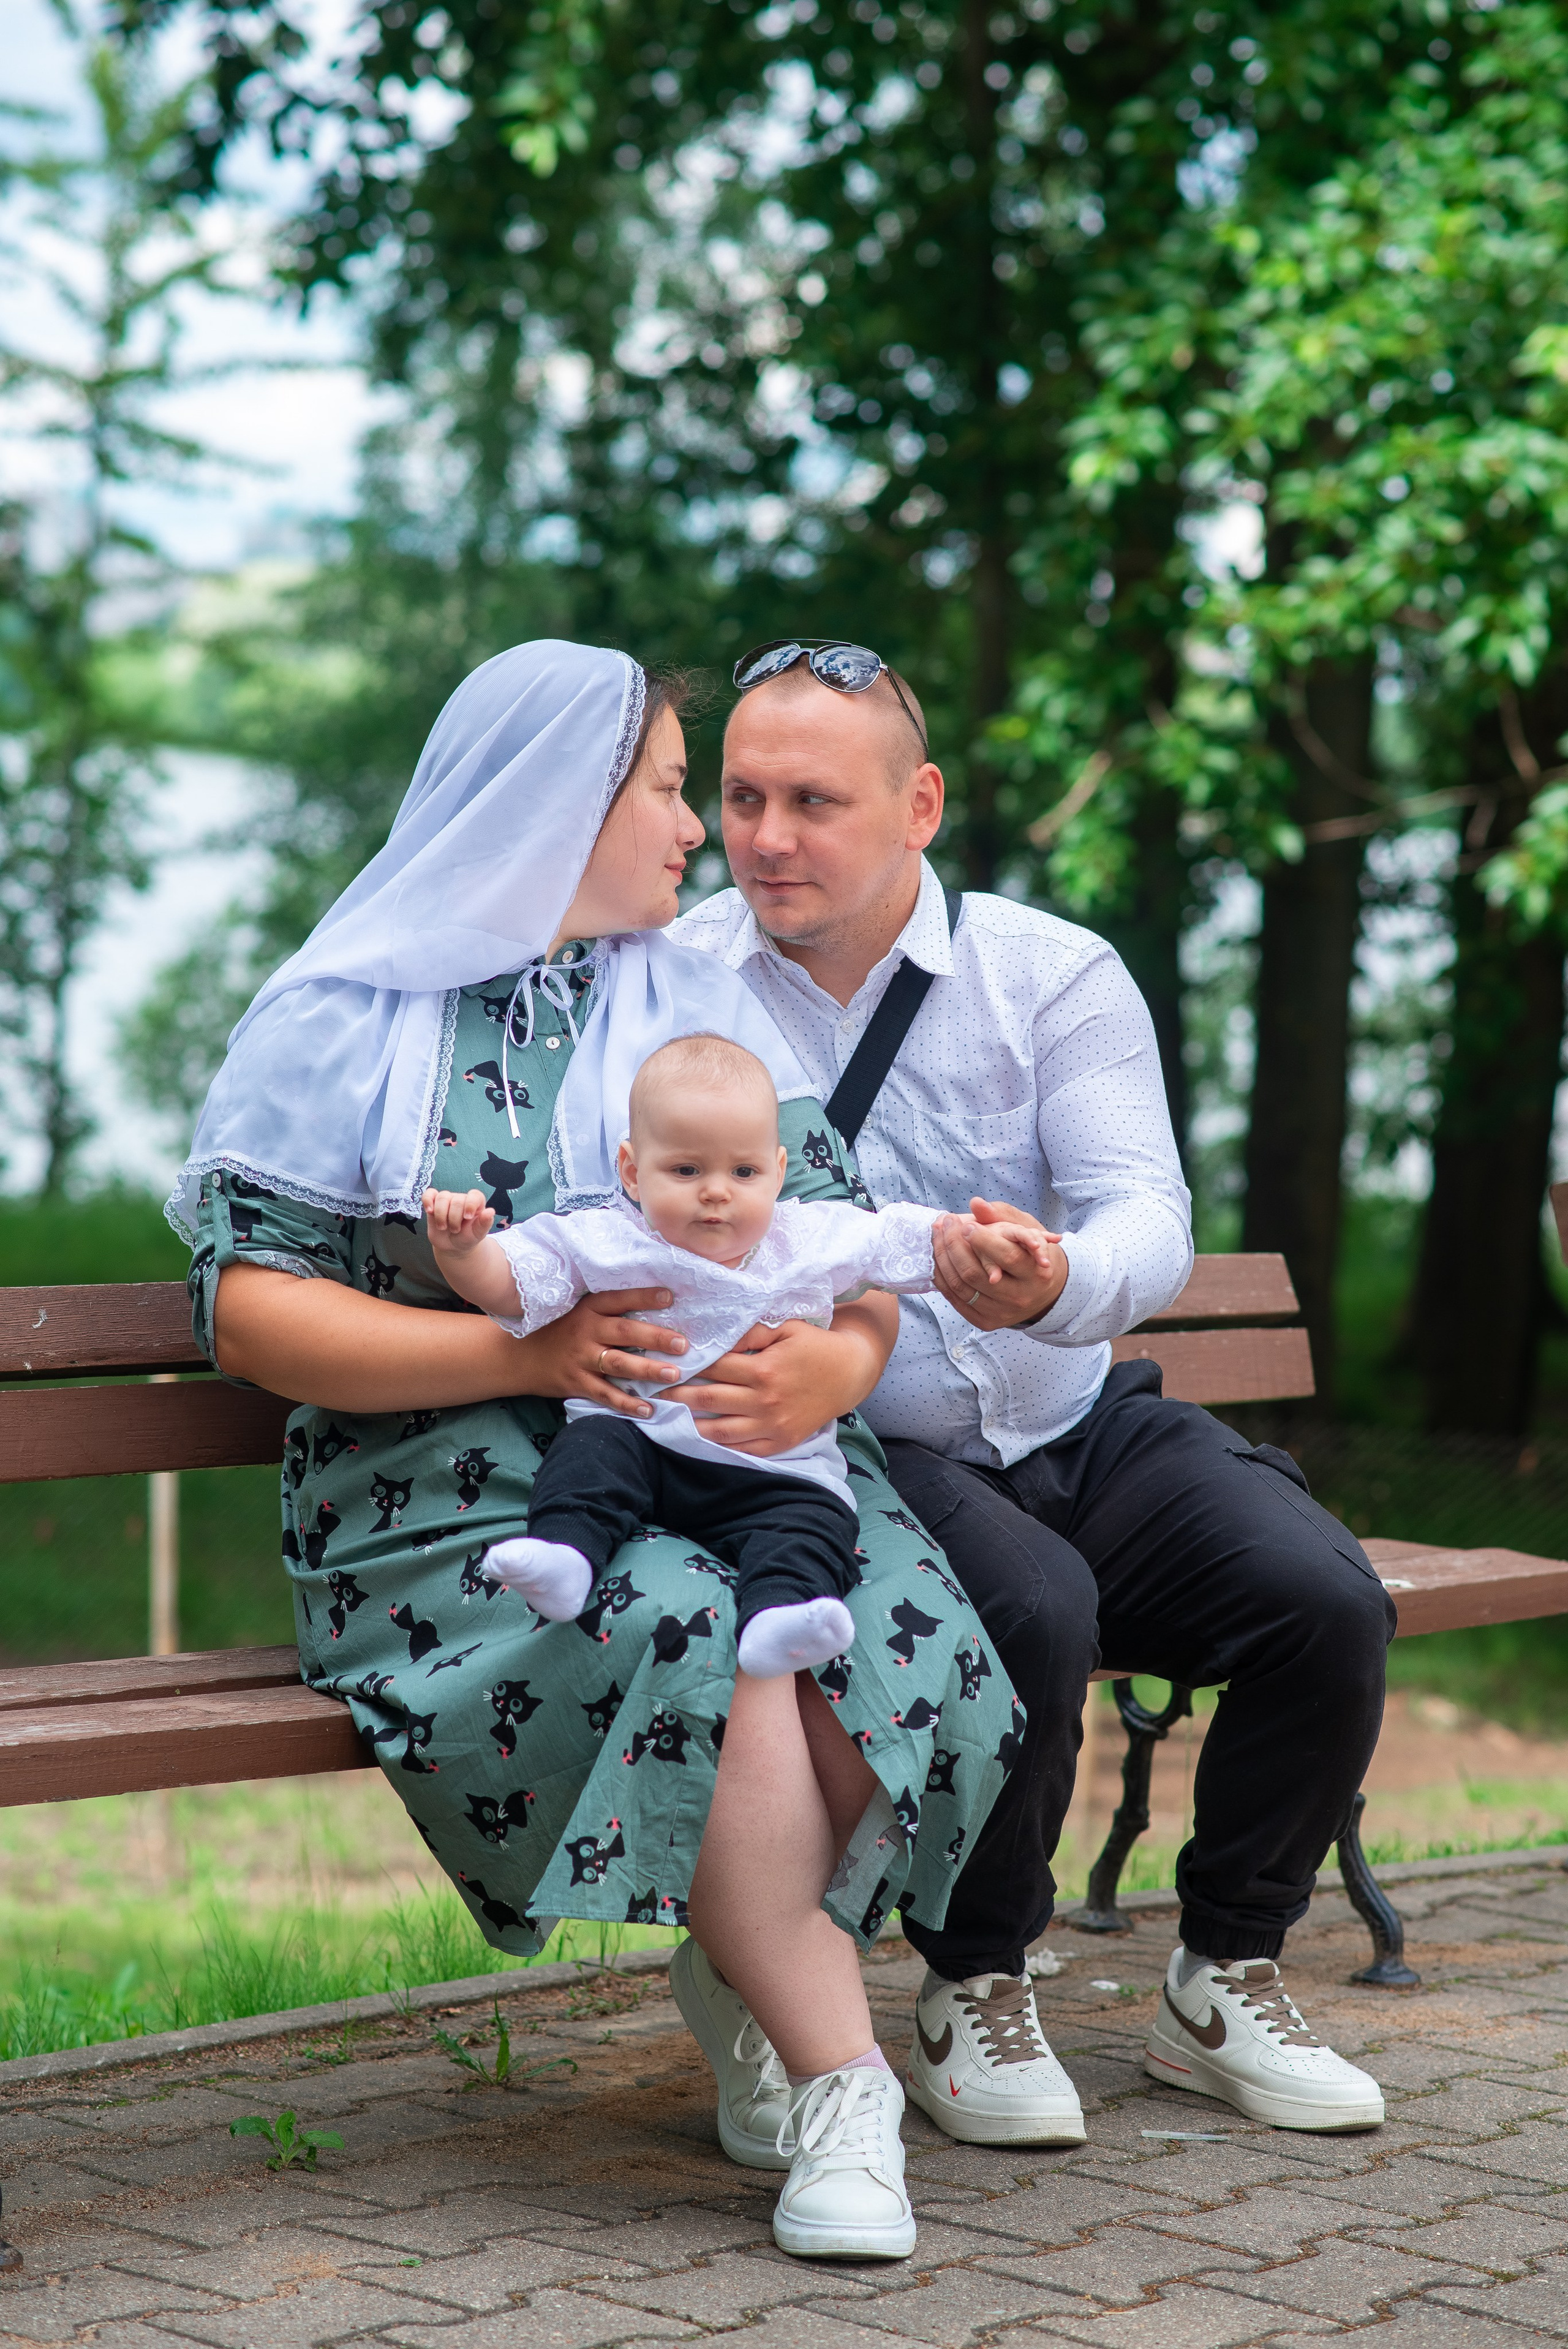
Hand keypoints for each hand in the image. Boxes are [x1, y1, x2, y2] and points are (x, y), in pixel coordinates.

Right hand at [423, 1188, 493, 1253]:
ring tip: (443, 1227)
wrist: (453, 1246)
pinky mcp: (433, 1204)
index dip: (470, 1204)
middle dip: (454, 1218)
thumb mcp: (478, 1233)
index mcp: (476, 1204)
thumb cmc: (468, 1238)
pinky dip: (427, 1200)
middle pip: (456, 1200)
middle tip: (455, 1230)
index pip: (474, 1195)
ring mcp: (447, 1201)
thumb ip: (485, 1223)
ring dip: (441, 1215)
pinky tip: (429, 1211)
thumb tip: (491, 1211)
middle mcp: (461, 1199)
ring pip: (442, 1198)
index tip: (467, 1217)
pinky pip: (429, 1194)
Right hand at [530, 1287, 688, 1419]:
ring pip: (619, 1363)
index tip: (670, 1297)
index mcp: (588, 1309)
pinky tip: (648, 1409)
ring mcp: (580, 1358)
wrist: (517, 1356)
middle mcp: (585, 1331)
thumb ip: (608, 1311)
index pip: (619, 1299)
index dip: (644, 1297)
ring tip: (674, 1374)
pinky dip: (627, 1403)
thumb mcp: (577, 1312)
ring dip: (647, 1369)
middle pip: (625, 1331)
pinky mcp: (575, 1382)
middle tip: (683, 1344)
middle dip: (656, 1337)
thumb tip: (654, 1309)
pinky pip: (605, 1394)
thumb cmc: (557, 1331)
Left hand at [669, 1304, 892, 1454]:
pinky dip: (719, 1446)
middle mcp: (765, 1399)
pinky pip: (744, 1449)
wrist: (851, 1373)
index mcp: (763, 1369)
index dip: (688, 1366)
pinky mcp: (781, 1441)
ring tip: (668, 1417)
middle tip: (653, 1393)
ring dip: (690, 1424)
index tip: (666, 1364)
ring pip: (720, 1430)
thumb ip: (752, 1333)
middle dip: (677, 1396)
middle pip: (709, 1399)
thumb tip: (719, 1335)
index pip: (715, 1367)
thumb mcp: (786, 1328)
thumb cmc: (815, 1345)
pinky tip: (699, 1439)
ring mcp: (772, 1424)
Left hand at [933, 1198, 1069, 1329]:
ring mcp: (1000, 1313)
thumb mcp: (1028, 1229)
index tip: (966, 1224)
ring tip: (937, 1234)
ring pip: (961, 1287)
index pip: (1007, 1256)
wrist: (1042, 1293)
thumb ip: (1003, 1215)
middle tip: (945, 1223)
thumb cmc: (1031, 1254)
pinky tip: (938, 1257)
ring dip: (942, 1258)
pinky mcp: (984, 1321)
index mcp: (1036, 1274)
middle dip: (954, 1245)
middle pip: (976, 1273)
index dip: (983, 1239)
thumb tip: (976, 1203)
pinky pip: (955, 1299)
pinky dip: (942, 1277)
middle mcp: (1019, 1297)